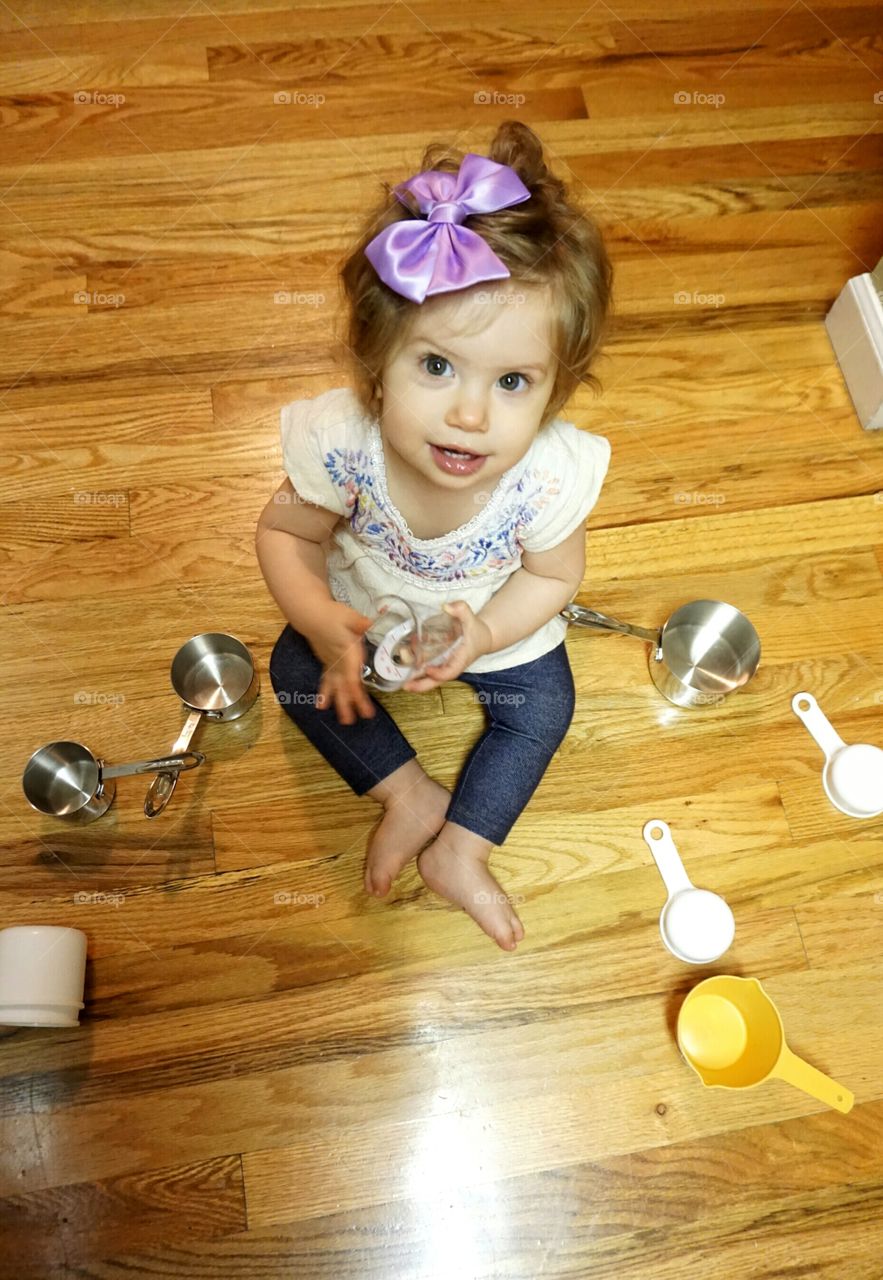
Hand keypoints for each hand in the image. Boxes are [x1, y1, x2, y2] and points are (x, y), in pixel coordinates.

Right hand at [307, 602, 376, 724]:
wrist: (311, 614)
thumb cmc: (331, 614)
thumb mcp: (348, 616)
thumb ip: (358, 622)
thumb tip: (368, 624)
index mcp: (346, 654)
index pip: (352, 678)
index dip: (358, 695)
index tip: (365, 709)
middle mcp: (338, 663)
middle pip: (343, 687)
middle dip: (347, 704)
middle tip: (350, 722)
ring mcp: (331, 664)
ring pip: (334, 687)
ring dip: (338, 703)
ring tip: (342, 720)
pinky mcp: (327, 663)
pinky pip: (327, 681)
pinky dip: (326, 693)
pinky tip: (323, 705)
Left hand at [402, 601, 492, 692]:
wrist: (481, 637)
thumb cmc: (476, 631)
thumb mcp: (471, 618)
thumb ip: (461, 610)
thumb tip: (446, 606)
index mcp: (460, 660)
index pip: (450, 672)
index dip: (439, 673)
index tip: (428, 669)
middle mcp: (450, 666)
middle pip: (435, 681)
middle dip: (420, 685)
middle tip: (405, 685)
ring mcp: (442, 665)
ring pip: (426, 674)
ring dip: (412, 672)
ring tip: (399, 663)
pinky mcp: (437, 660)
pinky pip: (424, 665)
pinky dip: (413, 662)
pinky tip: (404, 652)